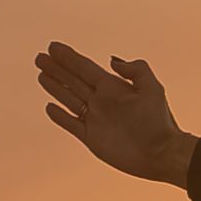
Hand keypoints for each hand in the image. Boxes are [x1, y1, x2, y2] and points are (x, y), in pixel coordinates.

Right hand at [37, 41, 193, 183]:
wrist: (160, 153)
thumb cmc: (160, 121)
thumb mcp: (153, 89)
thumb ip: (136, 70)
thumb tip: (112, 60)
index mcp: (113, 87)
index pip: (85, 68)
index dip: (69, 57)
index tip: (53, 47)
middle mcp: (102, 101)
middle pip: (73, 81)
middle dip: (57, 69)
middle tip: (40, 57)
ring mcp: (95, 119)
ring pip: (69, 99)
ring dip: (55, 86)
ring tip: (41, 74)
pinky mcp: (91, 138)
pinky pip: (71, 123)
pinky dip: (59, 116)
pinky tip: (49, 106)